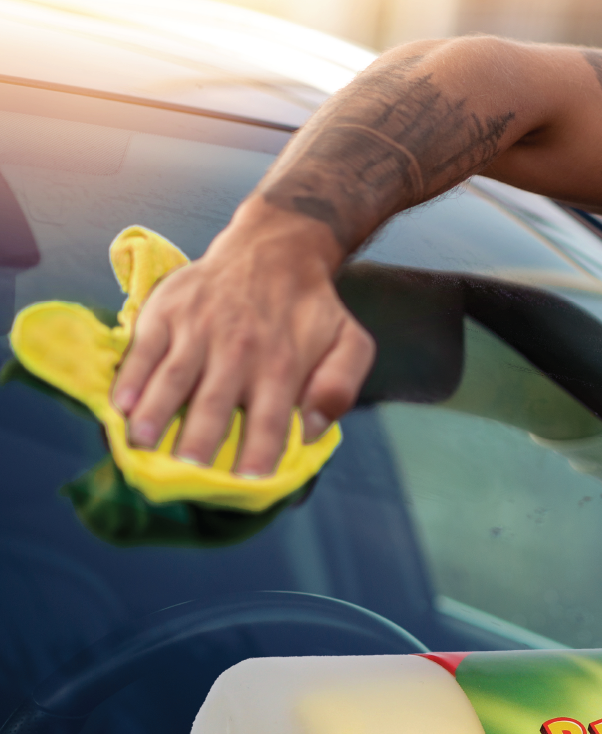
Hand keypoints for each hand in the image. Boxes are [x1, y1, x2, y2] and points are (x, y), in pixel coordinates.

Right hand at [110, 197, 375, 475]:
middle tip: (187, 473)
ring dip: (156, 411)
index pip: (270, 419)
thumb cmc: (311, 310)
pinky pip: (144, 348)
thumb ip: (340, 385)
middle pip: (215, 403)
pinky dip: (130, 376)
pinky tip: (120, 405)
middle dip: (200, 439)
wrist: (274, 249)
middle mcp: (240, 348)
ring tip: (141, 444)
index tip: (246, 484)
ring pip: (174, 376)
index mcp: (283, 364)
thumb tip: (315, 428)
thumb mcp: (350, 342)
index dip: (259, 453)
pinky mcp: (167, 312)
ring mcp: (199, 328)